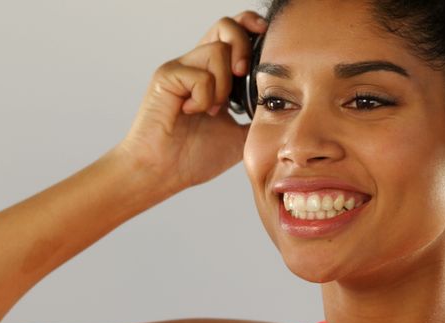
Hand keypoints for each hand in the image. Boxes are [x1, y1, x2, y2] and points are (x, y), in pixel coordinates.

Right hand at [120, 11, 267, 192]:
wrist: (162, 173)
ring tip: (212, 110)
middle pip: (225, 26)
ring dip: (223, 84)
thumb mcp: (238, 137)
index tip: (268, 45)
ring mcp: (180, 69)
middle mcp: (195, 66)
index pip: (233, 35)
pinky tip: (193, 112)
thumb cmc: (192, 158)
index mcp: (212, 75)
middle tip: (242, 75)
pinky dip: (204, 97)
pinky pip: (200, 74)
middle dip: (243, 46)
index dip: (251, 30)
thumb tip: (282, 114)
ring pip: (217, 51)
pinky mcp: (166, 77)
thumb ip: (256, 120)